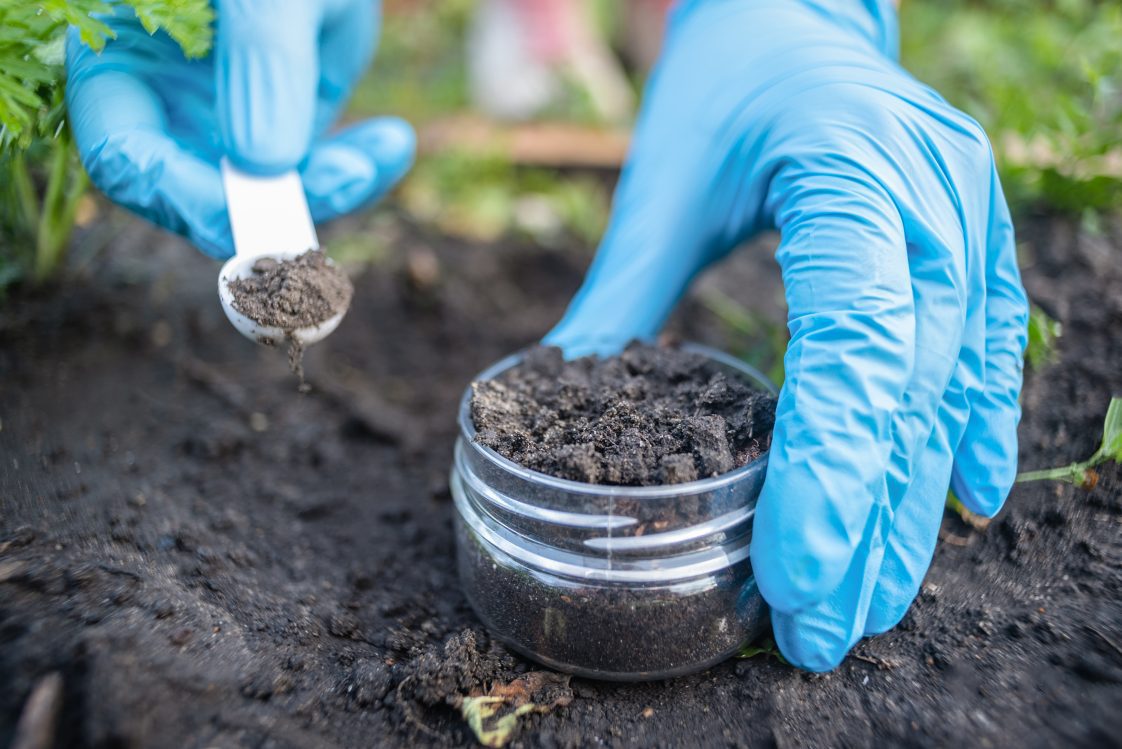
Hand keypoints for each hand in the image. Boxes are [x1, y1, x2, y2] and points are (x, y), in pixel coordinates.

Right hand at [65, 0, 413, 257]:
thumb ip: (261, 58)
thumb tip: (265, 164)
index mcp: (120, 58)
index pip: (128, 159)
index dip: (185, 197)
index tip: (263, 207)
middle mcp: (168, 99)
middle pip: (201, 194)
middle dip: (278, 202)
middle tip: (344, 182)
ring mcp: (228, 114)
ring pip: (271, 192)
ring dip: (334, 186)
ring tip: (385, 148)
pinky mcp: (285, 118)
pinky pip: (317, 167)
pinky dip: (359, 166)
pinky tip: (394, 141)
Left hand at [545, 0, 1027, 669]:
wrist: (797, 9)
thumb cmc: (726, 82)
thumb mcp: (664, 179)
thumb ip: (624, 291)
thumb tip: (558, 397)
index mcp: (851, 173)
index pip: (851, 344)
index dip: (829, 471)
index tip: (796, 578)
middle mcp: (932, 199)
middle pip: (908, 387)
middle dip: (866, 521)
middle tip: (820, 630)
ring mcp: (967, 217)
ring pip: (951, 385)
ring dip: (913, 503)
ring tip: (875, 601)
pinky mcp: (973, 236)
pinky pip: (985, 348)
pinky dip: (969, 429)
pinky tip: (958, 503)